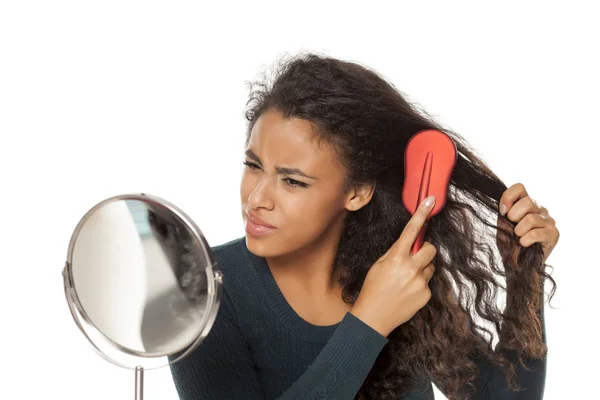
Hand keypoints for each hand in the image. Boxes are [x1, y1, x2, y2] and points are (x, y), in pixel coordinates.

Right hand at [351, 196, 436, 336]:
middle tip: (415, 257)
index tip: (430, 201)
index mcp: (396, 258)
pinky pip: (427, 283)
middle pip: (430, 249)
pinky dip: (419, 285)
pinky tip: (407, 293)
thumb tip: (409, 244)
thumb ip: (395, 253)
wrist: (374, 317)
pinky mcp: (426, 295)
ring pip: (429, 267)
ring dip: (421, 269)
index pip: (411, 231)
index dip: (421, 214)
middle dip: (425, 250)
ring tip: (405, 281)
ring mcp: (420, 283)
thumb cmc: (372, 290)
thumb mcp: (378, 266)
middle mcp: (410, 269)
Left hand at [497, 183, 559, 263]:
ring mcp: (549, 221)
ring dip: (519, 231)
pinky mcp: (554, 234)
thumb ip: (504, 211)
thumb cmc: (509, 243)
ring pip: (531, 219)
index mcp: (526, 203)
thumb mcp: (502, 224)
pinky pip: (536, 233)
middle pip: (527, 202)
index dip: (508, 197)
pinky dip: (525, 240)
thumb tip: (503, 206)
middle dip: (514, 216)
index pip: (520, 187)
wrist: (517, 264)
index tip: (502, 212)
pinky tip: (524, 244)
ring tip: (519, 238)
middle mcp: (540, 209)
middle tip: (513, 229)